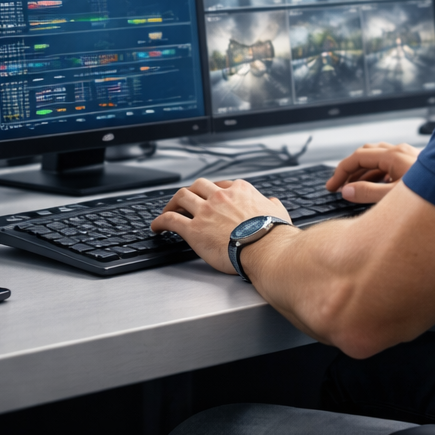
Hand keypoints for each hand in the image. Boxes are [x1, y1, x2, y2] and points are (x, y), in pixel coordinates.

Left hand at [151, 178, 290, 274]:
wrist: (266, 249)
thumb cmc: (273, 234)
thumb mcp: (278, 212)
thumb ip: (272, 205)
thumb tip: (272, 203)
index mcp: (240, 191)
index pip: (220, 185)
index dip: (212, 192)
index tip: (209, 198)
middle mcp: (220, 196)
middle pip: (198, 186)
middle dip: (190, 192)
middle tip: (185, 201)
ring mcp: (206, 211)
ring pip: (181, 196)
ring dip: (172, 202)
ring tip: (168, 210)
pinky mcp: (194, 229)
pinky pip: (170, 220)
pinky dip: (160, 221)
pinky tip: (156, 226)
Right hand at [326, 142, 419, 204]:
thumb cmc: (433, 194)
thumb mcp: (394, 197)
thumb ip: (368, 193)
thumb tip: (348, 191)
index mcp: (393, 155)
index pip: (357, 156)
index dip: (341, 171)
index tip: (331, 186)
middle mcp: (401, 152)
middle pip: (366, 154)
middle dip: (350, 169)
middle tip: (339, 186)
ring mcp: (409, 157)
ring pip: (378, 159)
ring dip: (363, 172)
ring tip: (354, 189)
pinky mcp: (415, 166)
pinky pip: (389, 165)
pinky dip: (377, 175)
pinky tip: (376, 189)